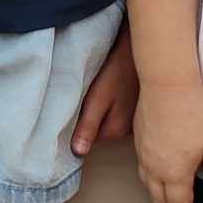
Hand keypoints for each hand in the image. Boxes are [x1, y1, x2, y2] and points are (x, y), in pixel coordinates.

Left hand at [71, 24, 137, 156]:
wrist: (138, 50)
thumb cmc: (117, 71)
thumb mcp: (98, 98)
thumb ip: (88, 125)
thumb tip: (79, 152)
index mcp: (116, 130)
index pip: (88, 141)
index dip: (74, 130)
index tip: (64, 117)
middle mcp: (126, 129)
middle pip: (97, 132)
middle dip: (84, 121)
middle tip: (75, 102)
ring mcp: (131, 117)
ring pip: (104, 121)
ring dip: (94, 112)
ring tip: (88, 95)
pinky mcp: (132, 105)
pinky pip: (113, 112)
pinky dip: (104, 104)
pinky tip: (101, 91)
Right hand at [135, 80, 202, 202]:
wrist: (168, 80)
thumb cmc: (192, 107)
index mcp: (174, 172)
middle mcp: (154, 165)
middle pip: (158, 199)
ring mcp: (144, 150)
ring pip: (146, 182)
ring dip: (157, 195)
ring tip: (166, 198)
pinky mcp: (139, 135)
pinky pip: (142, 165)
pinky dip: (150, 176)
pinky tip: (158, 169)